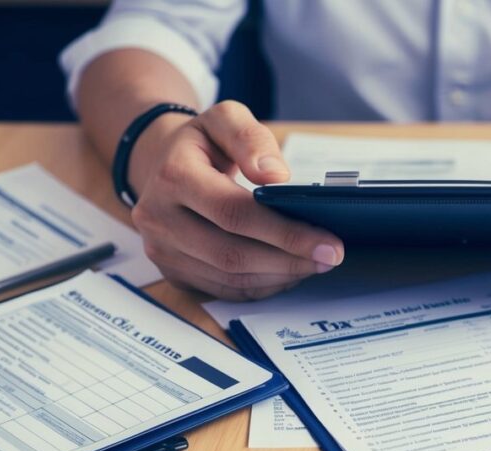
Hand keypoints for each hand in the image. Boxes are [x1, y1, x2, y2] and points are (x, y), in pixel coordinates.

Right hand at [128, 100, 343, 299]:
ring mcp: (163, 251)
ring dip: (279, 276)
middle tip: (330, 257)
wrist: (162, 165)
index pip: (234, 213)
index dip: (285, 232)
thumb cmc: (203, 144)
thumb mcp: (225, 119)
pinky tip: (289, 272)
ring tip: (315, 264)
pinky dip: (262, 285)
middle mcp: (159, 218)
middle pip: (232, 254)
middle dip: (289, 260)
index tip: (328, 240)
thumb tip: (276, 177)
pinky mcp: (174, 272)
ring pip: (230, 278)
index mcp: (173, 176)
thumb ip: (250, 139)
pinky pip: (224, 289)